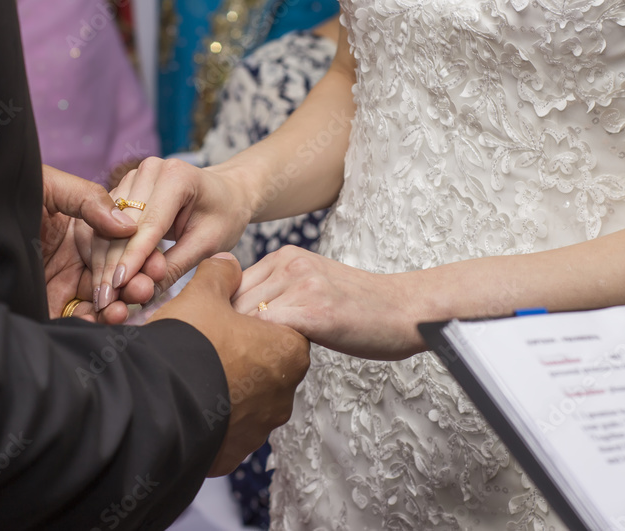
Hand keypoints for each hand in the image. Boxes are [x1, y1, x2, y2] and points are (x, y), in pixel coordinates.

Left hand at [39, 166, 159, 321]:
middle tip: (144, 290)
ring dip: (116, 309)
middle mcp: (76, 261)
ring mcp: (60, 286)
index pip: (122, 249)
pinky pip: (71, 321)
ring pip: (99, 304)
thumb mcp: (51, 188)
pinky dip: (88, 324)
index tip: (158, 265)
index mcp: (84, 232)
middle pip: (115, 280)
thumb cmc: (7, 192)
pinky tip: (95, 319)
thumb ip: (90, 200)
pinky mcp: (43, 307)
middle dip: (134, 287)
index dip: (142, 258)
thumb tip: (128, 225)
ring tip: (121, 310)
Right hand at [90, 157, 253, 314]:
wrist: (226, 194)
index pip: (149, 224)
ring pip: (108, 226)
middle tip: (107, 301)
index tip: (118, 286)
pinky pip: (106, 225)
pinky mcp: (123, 189)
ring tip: (103, 296)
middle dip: (114, 265)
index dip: (132, 257)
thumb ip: (174, 266)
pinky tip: (103, 280)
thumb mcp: (207, 244)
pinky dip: (105, 253)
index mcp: (176, 176)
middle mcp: (149, 170)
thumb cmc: (223, 217)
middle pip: (122, 225)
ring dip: (104, 262)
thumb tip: (141, 293)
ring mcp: (133, 177)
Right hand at [150, 253, 310, 475]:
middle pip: (265, 366)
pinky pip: (224, 429)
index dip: (253, 318)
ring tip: (190, 372)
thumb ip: (221, 274)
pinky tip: (185, 400)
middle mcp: (283, 394)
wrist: (153, 399)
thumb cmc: (187, 343)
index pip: (282, 328)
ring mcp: (259, 428)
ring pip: (245, 400)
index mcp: (288, 352)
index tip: (225, 318)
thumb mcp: (203, 294)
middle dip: (240, 355)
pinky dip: (209, 416)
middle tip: (205, 343)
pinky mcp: (232, 452)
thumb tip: (228, 264)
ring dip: (224, 387)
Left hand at [229, 246, 425, 359]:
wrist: (406, 310)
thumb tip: (229, 321)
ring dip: (243, 346)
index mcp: (284, 256)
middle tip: (231, 361)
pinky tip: (274, 367)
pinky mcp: (314, 310)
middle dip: (225, 333)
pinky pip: (268, 332)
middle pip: (230, 301)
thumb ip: (274, 293)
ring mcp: (302, 284)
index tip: (220, 342)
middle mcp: (289, 264)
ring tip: (255, 367)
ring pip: (245, 318)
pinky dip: (264, 352)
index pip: (228, 285)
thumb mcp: (311, 286)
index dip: (218, 317)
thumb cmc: (359, 309)